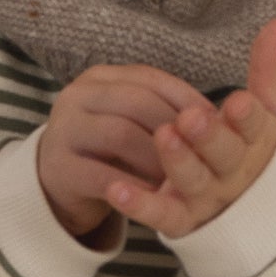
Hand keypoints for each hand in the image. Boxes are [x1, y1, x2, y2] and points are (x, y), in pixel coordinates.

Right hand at [37, 63, 218, 239]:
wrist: (60, 182)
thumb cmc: (109, 149)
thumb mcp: (134, 122)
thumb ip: (164, 112)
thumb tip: (217, 118)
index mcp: (101, 78)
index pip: (150, 79)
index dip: (186, 100)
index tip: (217, 123)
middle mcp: (77, 94)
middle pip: (136, 102)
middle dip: (174, 130)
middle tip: (202, 155)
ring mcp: (63, 128)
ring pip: (120, 134)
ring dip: (157, 158)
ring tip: (181, 178)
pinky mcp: (58, 167)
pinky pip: (103, 175)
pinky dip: (135, 187)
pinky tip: (155, 199)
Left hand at [103, 19, 275, 238]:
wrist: (251, 205)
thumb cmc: (253, 145)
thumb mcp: (266, 108)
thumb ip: (268, 69)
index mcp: (257, 144)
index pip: (256, 129)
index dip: (248, 119)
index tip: (238, 102)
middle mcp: (233, 173)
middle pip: (224, 157)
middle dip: (208, 138)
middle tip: (190, 118)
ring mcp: (208, 198)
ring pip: (192, 182)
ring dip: (177, 162)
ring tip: (162, 136)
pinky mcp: (182, 220)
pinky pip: (162, 216)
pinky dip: (141, 205)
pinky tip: (116, 190)